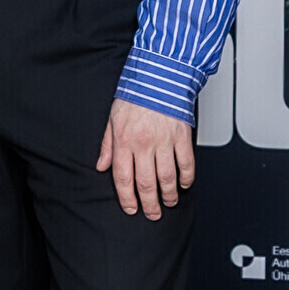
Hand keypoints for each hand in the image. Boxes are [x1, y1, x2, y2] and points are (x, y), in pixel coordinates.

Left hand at [95, 99, 194, 219]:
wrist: (159, 74)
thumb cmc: (135, 94)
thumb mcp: (112, 118)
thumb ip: (107, 145)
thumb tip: (101, 165)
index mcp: (124, 141)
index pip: (123, 178)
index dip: (127, 198)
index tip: (131, 208)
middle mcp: (144, 144)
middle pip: (146, 183)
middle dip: (149, 204)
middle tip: (152, 214)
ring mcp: (164, 141)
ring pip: (167, 178)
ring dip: (168, 195)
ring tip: (169, 203)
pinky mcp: (182, 136)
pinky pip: (186, 163)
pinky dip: (187, 177)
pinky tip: (184, 184)